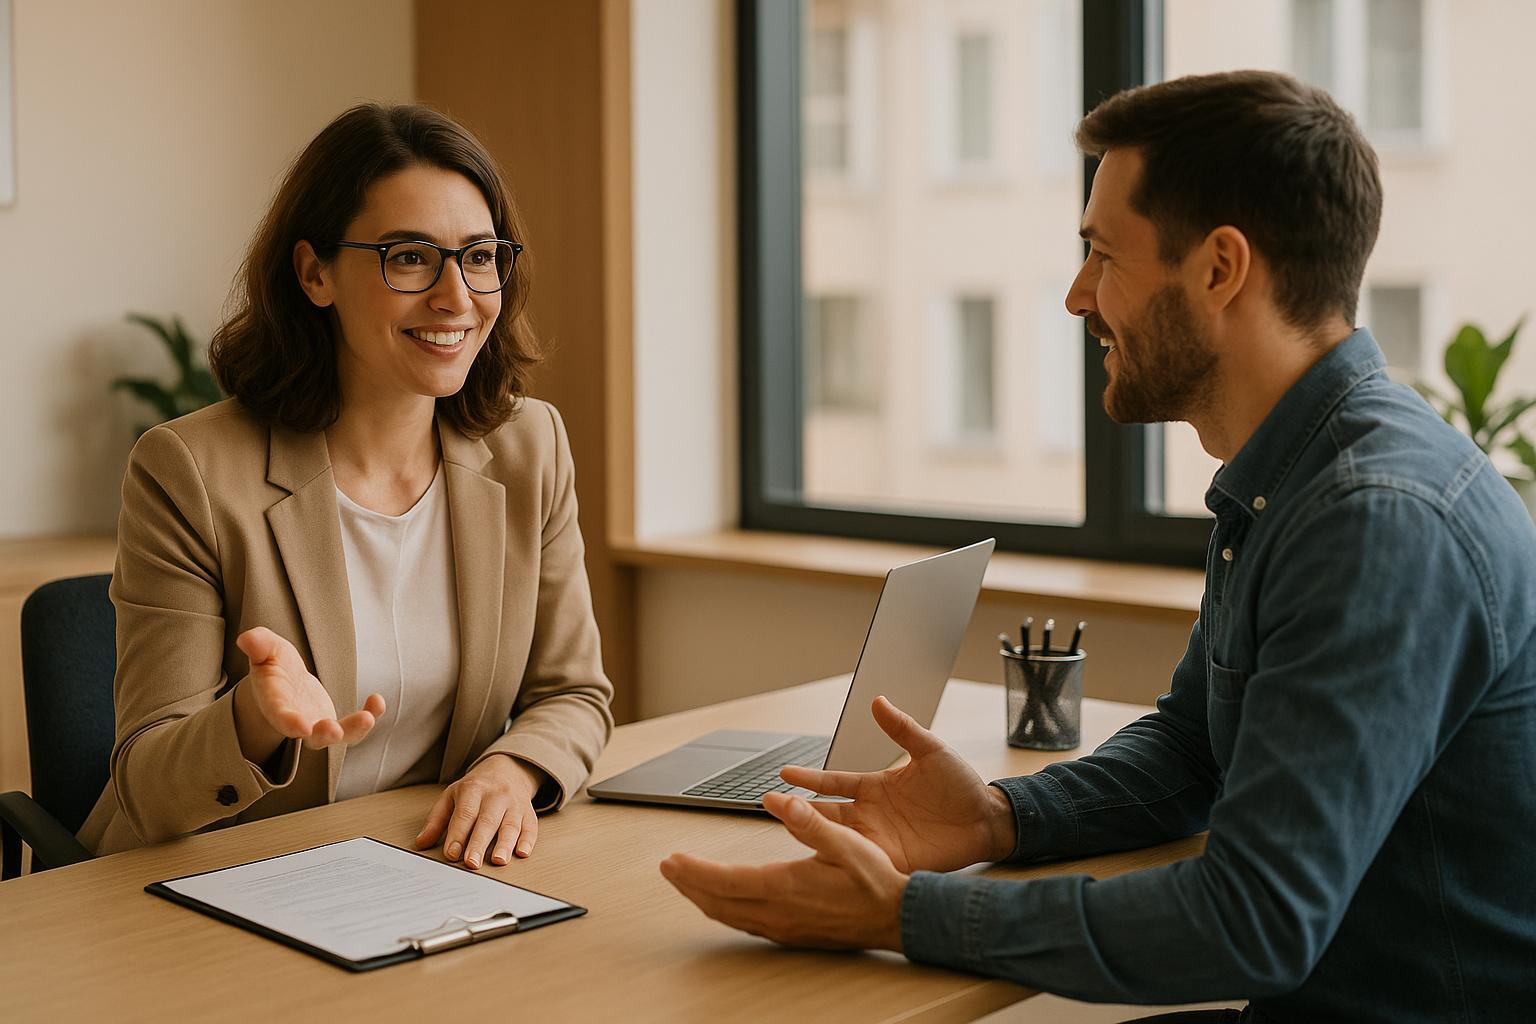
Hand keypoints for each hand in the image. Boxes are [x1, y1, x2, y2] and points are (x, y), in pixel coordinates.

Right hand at [233, 627, 385, 759]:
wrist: (285, 680)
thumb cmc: (273, 664)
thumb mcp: (265, 650)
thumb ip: (258, 645)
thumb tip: (246, 638)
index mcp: (275, 704)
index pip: (280, 717)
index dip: (289, 723)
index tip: (301, 728)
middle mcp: (298, 721)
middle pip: (311, 738)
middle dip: (322, 735)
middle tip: (333, 730)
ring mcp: (319, 725)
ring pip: (338, 736)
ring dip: (354, 730)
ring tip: (368, 717)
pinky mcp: (338, 722)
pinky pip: (357, 725)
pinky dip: (370, 714)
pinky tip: (377, 700)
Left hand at [416, 755, 545, 869]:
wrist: (507, 769)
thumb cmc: (477, 788)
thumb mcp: (452, 796)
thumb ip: (437, 820)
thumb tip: (421, 843)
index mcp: (473, 790)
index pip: (465, 814)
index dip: (458, 834)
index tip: (452, 854)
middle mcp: (496, 795)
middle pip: (487, 821)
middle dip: (479, 843)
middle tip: (472, 863)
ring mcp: (514, 804)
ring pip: (511, 825)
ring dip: (505, 844)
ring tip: (498, 861)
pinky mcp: (528, 812)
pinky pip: (531, 826)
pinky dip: (528, 840)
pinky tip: (522, 853)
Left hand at [661, 791, 908, 950]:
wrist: (896, 918)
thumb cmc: (875, 880)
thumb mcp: (847, 843)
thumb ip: (811, 822)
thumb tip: (780, 800)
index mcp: (786, 886)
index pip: (725, 881)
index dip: (694, 871)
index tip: (673, 859)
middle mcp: (778, 912)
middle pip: (718, 902)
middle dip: (688, 884)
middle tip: (667, 868)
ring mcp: (782, 927)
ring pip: (728, 916)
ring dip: (702, 899)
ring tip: (684, 882)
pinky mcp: (790, 933)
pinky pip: (744, 924)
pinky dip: (723, 910)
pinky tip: (721, 903)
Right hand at [778, 695, 1015, 872]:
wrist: (988, 820)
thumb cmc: (960, 785)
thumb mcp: (930, 751)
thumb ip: (902, 728)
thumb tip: (878, 700)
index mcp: (875, 787)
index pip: (834, 782)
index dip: (809, 777)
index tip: (783, 772)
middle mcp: (871, 814)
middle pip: (826, 813)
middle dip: (798, 809)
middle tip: (770, 803)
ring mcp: (880, 840)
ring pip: (837, 840)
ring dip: (814, 836)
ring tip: (790, 830)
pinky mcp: (893, 862)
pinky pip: (861, 864)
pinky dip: (842, 864)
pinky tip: (824, 863)